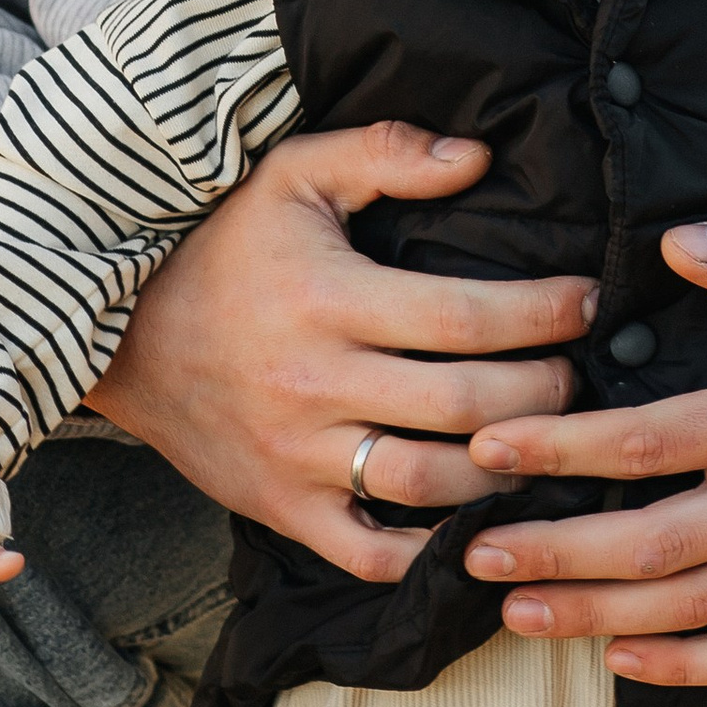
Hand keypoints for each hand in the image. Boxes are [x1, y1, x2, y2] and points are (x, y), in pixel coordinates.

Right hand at [86, 121, 596, 583]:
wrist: (118, 337)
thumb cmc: (221, 250)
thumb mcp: (290, 176)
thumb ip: (384, 152)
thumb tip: (477, 156)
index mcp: (327, 300)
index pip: (466, 317)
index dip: (544, 314)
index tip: (588, 303)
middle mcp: (315, 384)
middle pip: (467, 405)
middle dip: (545, 393)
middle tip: (578, 376)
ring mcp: (298, 457)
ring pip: (434, 484)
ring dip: (509, 470)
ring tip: (544, 442)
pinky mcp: (284, 509)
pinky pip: (374, 553)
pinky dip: (437, 553)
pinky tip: (485, 527)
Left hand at [461, 238, 706, 688]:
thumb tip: (670, 242)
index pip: (647, 439)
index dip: (559, 446)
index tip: (488, 448)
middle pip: (653, 542)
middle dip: (556, 552)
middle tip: (476, 555)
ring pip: (692, 607)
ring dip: (598, 616)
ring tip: (520, 613)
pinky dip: (689, 668)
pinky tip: (623, 661)